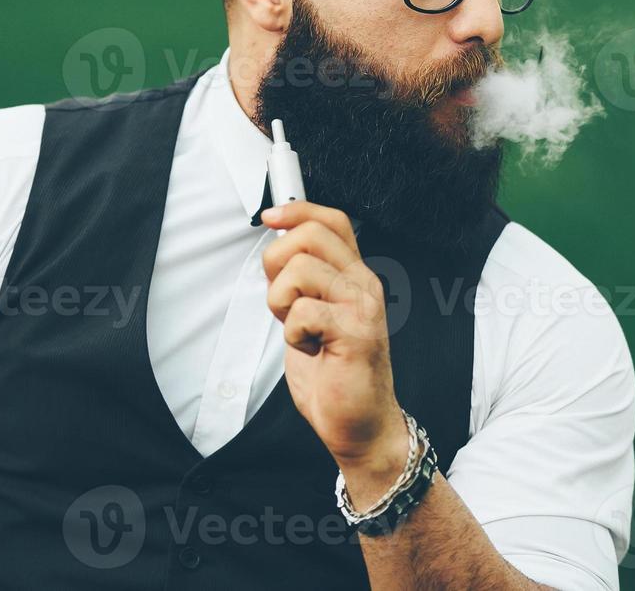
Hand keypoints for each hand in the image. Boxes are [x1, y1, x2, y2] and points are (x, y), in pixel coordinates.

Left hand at [261, 201, 409, 505]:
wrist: (362, 424)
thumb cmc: (335, 374)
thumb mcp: (314, 316)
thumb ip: (303, 282)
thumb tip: (276, 244)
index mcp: (355, 276)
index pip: (332, 221)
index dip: (297, 210)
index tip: (269, 217)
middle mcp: (364, 284)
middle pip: (311, 234)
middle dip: (277, 262)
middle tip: (283, 301)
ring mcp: (363, 307)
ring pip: (301, 269)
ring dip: (282, 302)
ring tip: (299, 330)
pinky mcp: (356, 333)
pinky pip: (303, 311)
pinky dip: (293, 333)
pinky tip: (310, 349)